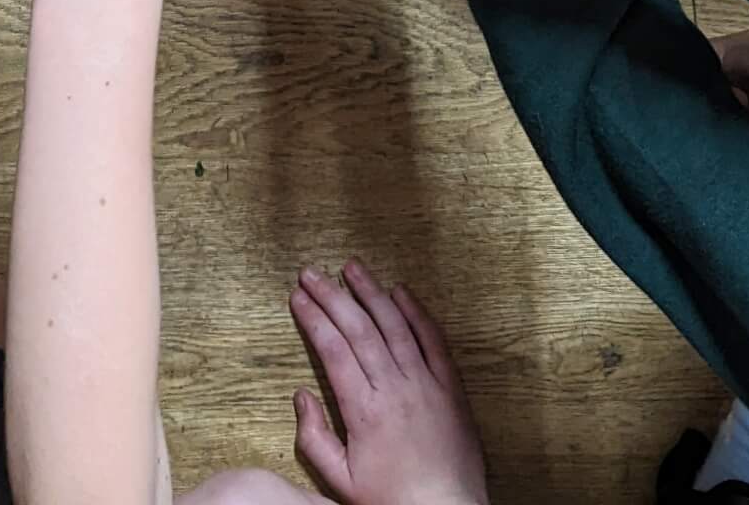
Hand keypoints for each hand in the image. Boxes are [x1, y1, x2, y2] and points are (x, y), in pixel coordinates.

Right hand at [290, 262, 488, 504]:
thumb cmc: (391, 499)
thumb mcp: (341, 480)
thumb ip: (314, 438)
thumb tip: (300, 394)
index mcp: (364, 410)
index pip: (333, 349)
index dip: (313, 318)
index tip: (297, 296)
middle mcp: (394, 388)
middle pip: (358, 328)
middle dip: (331, 296)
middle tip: (311, 272)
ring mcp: (426, 384)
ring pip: (395, 325)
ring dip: (371, 292)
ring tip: (351, 267)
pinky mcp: (451, 387)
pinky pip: (433, 340)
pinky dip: (417, 312)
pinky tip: (400, 292)